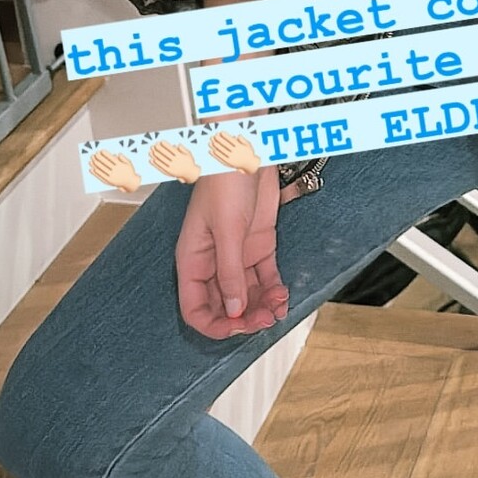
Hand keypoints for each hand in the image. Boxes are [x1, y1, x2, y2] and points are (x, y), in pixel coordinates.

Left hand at [88, 149, 142, 192]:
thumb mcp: (129, 163)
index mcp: (120, 165)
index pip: (111, 158)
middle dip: (99, 158)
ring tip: (91, 160)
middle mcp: (116, 171)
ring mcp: (112, 176)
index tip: (100, 150)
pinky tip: (92, 169)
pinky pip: (101, 176)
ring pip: (102, 169)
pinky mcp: (109, 181)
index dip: (105, 154)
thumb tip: (117, 154)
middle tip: (94, 154)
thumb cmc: (129, 171)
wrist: (130, 183)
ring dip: (96, 164)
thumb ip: (123, 158)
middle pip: (105, 163)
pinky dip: (96, 173)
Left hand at [148, 139, 202, 182]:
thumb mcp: (188, 153)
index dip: (165, 145)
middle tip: (154, 145)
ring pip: (162, 160)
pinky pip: (161, 167)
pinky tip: (152, 160)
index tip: (160, 141)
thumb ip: (183, 148)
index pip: (171, 149)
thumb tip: (176, 144)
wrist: (190, 173)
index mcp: (180, 156)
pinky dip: (156, 163)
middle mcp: (176, 161)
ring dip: (156, 155)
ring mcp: (172, 167)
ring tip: (151, 151)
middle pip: (166, 154)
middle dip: (159, 149)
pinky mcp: (169, 172)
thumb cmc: (189, 162)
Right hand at [175, 166, 289, 339]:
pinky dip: (274, 289)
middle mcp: (214, 261)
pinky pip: (265, 277)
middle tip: (264, 319)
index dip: (214, 325)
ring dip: (262, 306)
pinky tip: (283, 295)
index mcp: (194, 259)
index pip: (195, 307)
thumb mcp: (227, 228)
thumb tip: (234, 309)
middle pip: (224, 305)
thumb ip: (229, 271)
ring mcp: (237, 254)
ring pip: (247, 294)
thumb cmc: (225, 179)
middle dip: (243, 317)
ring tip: (278, 307)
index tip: (236, 328)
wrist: (250, 149)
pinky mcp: (258, 244)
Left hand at [208, 130, 260, 174]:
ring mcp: (231, 158)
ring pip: (222, 151)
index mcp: (240, 147)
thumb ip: (242, 139)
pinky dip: (215, 155)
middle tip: (213, 135)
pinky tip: (211, 151)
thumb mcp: (248, 145)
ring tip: (210, 142)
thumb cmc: (249, 153)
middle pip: (225, 145)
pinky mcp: (228, 163)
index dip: (225, 136)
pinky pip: (220, 158)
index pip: (231, 140)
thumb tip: (236, 135)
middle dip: (219, 140)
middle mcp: (235, 152)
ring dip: (215, 146)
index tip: (220, 132)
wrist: (250, 164)